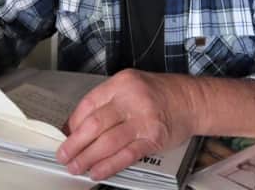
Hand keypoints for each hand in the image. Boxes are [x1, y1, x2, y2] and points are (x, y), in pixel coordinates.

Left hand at [56, 69, 195, 179]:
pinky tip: (97, 172)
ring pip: (107, 142)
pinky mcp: (153, 138)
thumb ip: (107, 103)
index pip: (88, 104)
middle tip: (63, 155)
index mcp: (122, 83)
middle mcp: (131, 98)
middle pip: (94, 124)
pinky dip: (108, 166)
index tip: (65, 136)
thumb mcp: (130, 87)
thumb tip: (77, 126)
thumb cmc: (159, 94)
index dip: (72, 124)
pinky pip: (125, 155)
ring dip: (87, 158)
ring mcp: (143, 119)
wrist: (190, 100)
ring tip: (76, 167)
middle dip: (75, 143)